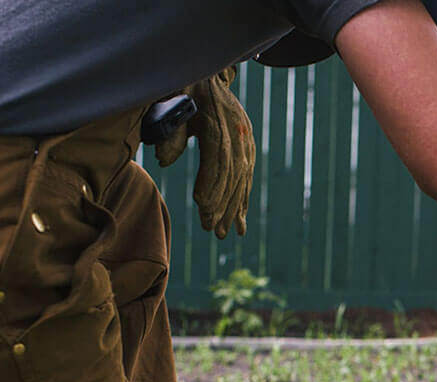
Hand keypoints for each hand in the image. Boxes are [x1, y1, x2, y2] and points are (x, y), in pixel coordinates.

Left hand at [155, 68, 255, 238]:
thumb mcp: (170, 100)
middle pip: (233, 175)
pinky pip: (247, 178)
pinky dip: (243, 201)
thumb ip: (168, 129)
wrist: (207, 69)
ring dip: (235, 209)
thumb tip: (163, 161)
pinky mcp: (248, 147)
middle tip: (213, 230)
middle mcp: (238, 132)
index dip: (212, 184)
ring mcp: (246, 140)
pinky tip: (240, 223)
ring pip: (243, 180)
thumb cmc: (181, 86)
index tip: (202, 207)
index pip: (219, 158)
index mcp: (218, 120)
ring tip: (226, 233)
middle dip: (223, 205)